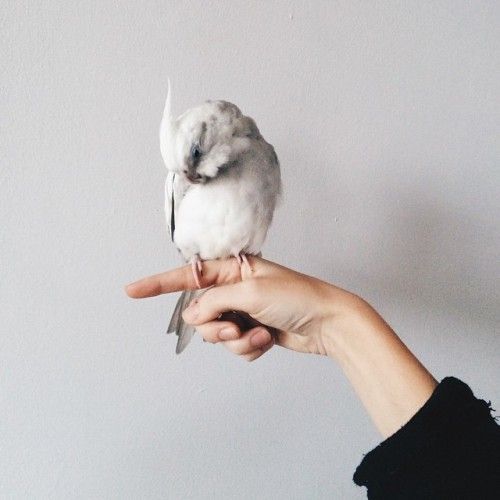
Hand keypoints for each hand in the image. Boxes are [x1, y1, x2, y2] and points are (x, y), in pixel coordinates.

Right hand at [125, 256, 359, 360]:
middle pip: (201, 313)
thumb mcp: (250, 292)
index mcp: (233, 270)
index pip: (188, 275)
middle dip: (215, 326)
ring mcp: (242, 312)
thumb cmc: (296, 297)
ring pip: (217, 334)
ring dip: (235, 339)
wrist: (328, 322)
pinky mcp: (252, 331)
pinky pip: (235, 346)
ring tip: (258, 332)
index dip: (158, 284)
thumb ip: (215, 301)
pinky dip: (249, 347)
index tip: (131, 290)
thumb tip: (192, 315)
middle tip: (235, 325)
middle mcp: (234, 290)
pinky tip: (268, 339)